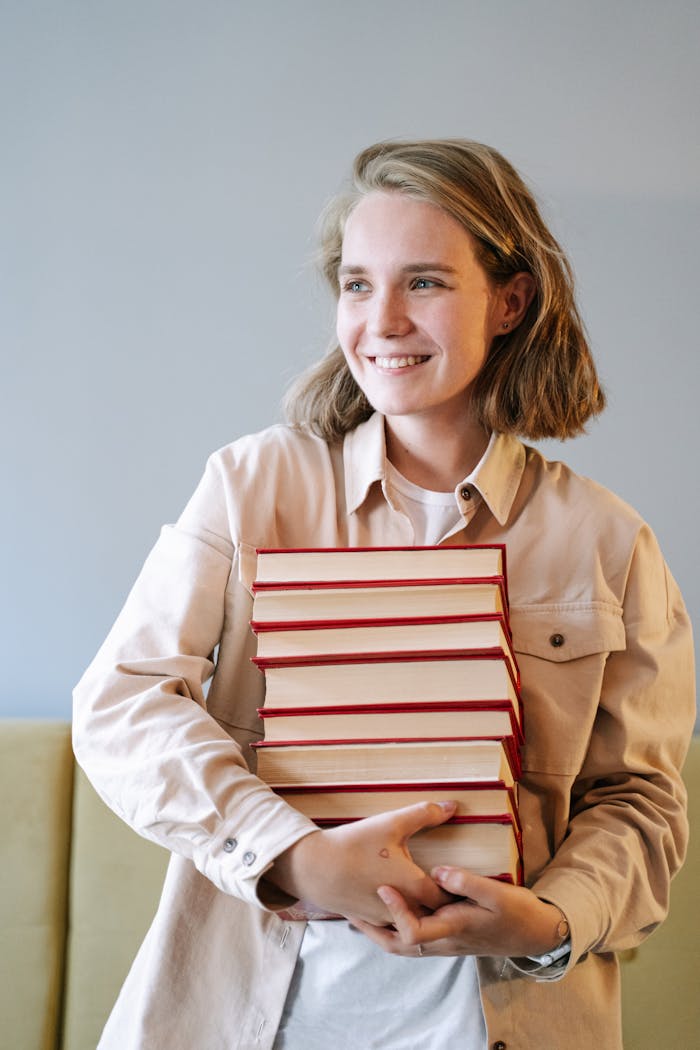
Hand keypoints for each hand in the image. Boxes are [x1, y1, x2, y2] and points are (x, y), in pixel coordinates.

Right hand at [268, 801, 456, 925]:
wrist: (313, 868)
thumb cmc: (355, 844)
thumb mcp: (391, 823)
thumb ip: (424, 814)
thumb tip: (453, 805)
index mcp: (414, 887)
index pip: (450, 898)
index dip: (459, 891)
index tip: (467, 881)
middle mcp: (403, 910)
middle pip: (434, 915)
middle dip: (445, 904)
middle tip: (454, 888)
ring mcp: (384, 918)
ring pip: (413, 921)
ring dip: (422, 910)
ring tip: (429, 892)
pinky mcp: (368, 920)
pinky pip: (393, 923)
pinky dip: (401, 914)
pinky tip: (400, 898)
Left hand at [353, 865, 565, 956]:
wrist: (533, 935)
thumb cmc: (517, 913)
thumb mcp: (497, 894)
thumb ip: (466, 882)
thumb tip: (437, 871)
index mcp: (453, 929)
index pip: (414, 931)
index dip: (396, 911)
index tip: (384, 887)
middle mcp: (444, 941)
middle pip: (399, 945)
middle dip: (373, 930)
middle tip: (350, 910)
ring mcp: (444, 943)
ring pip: (403, 945)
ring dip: (379, 931)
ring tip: (358, 912)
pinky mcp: (446, 938)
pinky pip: (412, 939)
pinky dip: (394, 928)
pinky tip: (386, 912)